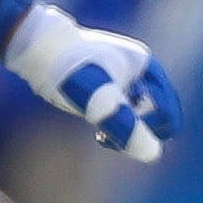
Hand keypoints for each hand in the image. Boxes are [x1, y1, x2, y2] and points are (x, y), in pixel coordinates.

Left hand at [2, 3, 181, 164]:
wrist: (34, 47)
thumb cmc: (69, 70)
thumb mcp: (99, 100)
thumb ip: (127, 126)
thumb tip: (152, 155)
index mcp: (147, 68)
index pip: (168, 113)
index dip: (148, 129)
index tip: (119, 129)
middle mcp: (141, 71)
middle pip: (157, 116)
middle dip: (138, 131)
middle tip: (110, 138)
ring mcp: (124, 77)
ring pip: (140, 117)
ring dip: (125, 131)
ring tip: (102, 137)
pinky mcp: (107, 84)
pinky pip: (124, 112)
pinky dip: (115, 124)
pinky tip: (98, 132)